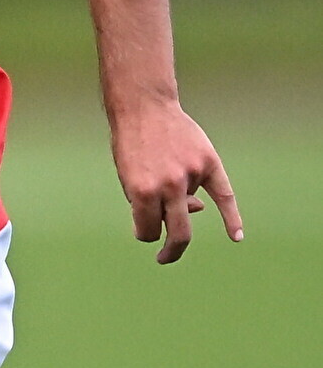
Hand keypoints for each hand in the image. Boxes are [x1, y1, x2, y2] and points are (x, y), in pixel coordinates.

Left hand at [110, 98, 243, 262]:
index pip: (147, 231)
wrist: (144, 109)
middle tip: (164, 258)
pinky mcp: (207, 162)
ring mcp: (190, 174)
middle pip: (177, 233)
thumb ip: (154, 200)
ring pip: (190, 208)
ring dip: (182, 209)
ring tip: (173, 189)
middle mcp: (169, 185)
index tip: (143, 229)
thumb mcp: (130, 178)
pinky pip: (225, 195)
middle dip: (170, 250)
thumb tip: (196, 210)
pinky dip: (231, 217)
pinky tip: (236, 236)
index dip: (144, 233)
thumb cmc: (132, 147)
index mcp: (142, 192)